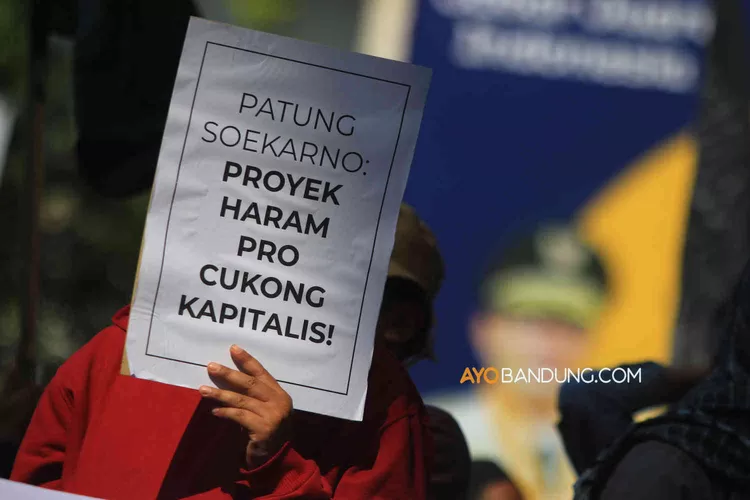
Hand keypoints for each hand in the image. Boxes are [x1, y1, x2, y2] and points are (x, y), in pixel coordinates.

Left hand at [200, 345, 292, 467]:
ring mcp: (273, 416)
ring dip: (220, 394)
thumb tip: (229, 379)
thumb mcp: (264, 411)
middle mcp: (279, 402)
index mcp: (280, 394)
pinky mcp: (263, 429)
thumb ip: (254, 398)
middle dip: (229, 373)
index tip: (232, 349)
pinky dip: (226, 412)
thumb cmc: (266, 434)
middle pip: (250, 384)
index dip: (247, 360)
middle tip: (211, 366)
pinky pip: (240, 416)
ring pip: (242, 400)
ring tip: (203, 390)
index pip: (262, 373)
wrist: (276, 461)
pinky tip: (214, 411)